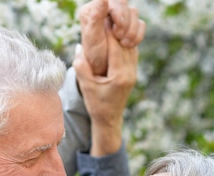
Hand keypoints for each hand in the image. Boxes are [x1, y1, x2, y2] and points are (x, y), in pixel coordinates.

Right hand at [74, 25, 138, 156]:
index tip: (100, 21)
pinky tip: (115, 36)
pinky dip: (124, 43)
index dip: (108, 32)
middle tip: (104, 19)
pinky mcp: (133, 72)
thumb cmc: (96, 105)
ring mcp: (133, 72)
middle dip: (114, 30)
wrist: (109, 119)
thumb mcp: (86, 87)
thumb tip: (79, 47)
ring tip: (109, 25)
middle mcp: (130, 73)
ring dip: (120, 35)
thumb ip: (82, 68)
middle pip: (124, 44)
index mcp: (119, 76)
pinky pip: (131, 52)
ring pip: (130, 47)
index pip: (115, 47)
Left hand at [80, 0, 144, 75]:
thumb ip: (96, 16)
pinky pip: (140, 23)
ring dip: (131, 31)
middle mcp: (104, 10)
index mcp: (93, 10)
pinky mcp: (128, 27)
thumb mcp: (94, 38)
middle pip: (125, 4)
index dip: (119, 14)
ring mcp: (117, 18)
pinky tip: (129, 45)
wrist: (103, 72)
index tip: (116, 33)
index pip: (114, 0)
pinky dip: (138, 35)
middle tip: (120, 40)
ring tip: (124, 44)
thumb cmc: (94, 56)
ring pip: (134, 12)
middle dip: (126, 24)